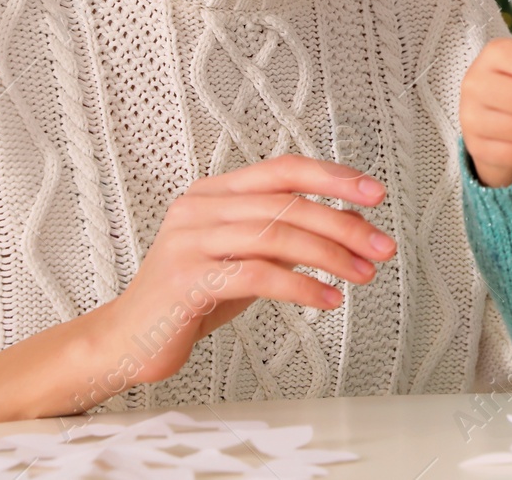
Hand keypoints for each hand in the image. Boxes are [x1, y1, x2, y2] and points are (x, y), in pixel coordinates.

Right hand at [88, 155, 397, 394]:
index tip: (374, 192)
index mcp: (215, 192)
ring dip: (331, 256)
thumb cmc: (191, 297)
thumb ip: (286, 236)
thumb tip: (349, 222)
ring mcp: (189, 240)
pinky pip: (257, 275)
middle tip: (381, 245)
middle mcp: (199, 207)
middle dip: (344, 225)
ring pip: (276, 235)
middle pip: (287, 204)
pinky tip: (328, 298)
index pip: (283, 170)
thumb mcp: (246, 258)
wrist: (129, 340)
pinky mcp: (185, 279)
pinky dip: (301, 286)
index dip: (332, 177)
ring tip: (362, 274)